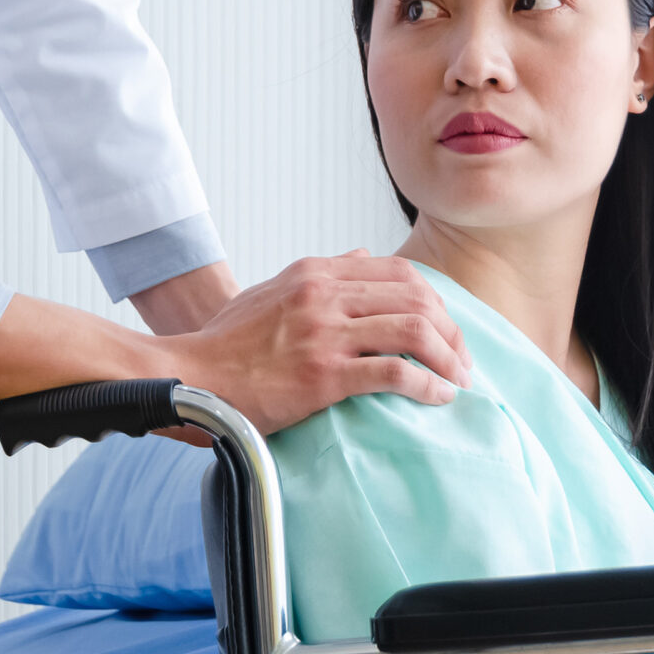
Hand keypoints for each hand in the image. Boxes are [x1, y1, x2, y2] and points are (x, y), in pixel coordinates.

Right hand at [164, 252, 473, 433]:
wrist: (190, 376)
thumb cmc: (228, 343)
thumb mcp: (274, 290)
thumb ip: (323, 273)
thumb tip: (365, 256)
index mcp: (317, 272)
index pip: (398, 272)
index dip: (435, 300)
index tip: (448, 329)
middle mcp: (324, 294)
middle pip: (416, 299)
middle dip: (451, 331)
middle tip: (463, 360)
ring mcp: (324, 333)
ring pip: (413, 330)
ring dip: (447, 357)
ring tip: (458, 380)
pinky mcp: (322, 374)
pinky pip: (392, 372)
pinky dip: (425, 384)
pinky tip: (437, 396)